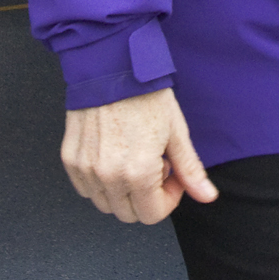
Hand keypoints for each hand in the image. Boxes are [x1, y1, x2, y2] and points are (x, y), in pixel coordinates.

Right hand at [61, 87, 218, 224]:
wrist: (111, 64)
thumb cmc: (144, 93)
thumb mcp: (175, 130)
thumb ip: (190, 169)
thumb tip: (206, 196)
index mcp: (138, 172)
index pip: (152, 215)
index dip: (168, 199)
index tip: (171, 175)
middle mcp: (108, 176)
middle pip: (128, 213)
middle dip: (146, 196)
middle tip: (153, 165)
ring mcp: (86, 168)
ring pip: (105, 204)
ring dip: (122, 191)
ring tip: (132, 158)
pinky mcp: (71, 158)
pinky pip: (84, 188)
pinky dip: (99, 182)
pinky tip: (112, 157)